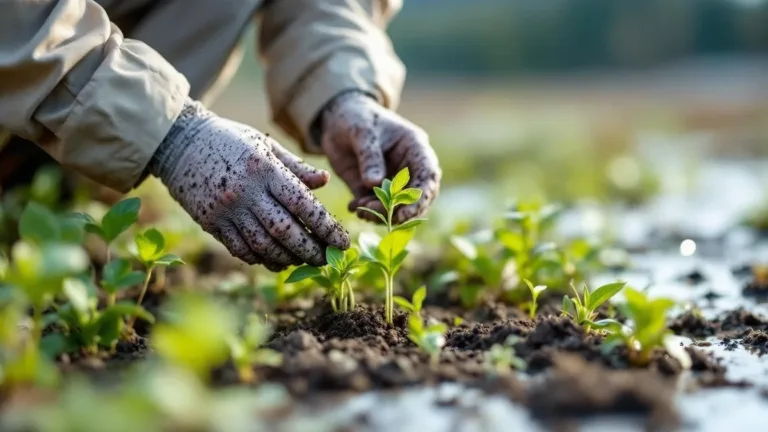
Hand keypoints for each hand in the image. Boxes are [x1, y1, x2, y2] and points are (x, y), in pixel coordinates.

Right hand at [150, 99, 349, 270]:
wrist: (179, 142)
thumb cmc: (230, 140)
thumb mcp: (265, 145)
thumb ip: (296, 166)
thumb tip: (324, 182)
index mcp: (266, 170)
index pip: (303, 205)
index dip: (326, 227)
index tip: (342, 242)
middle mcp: (247, 192)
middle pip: (285, 231)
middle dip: (310, 250)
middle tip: (327, 260)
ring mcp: (227, 210)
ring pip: (264, 245)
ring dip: (287, 258)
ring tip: (303, 261)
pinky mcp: (211, 222)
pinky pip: (240, 249)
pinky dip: (260, 259)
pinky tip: (275, 260)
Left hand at [320, 92, 440, 223]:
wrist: (336, 119)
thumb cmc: (355, 117)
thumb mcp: (361, 131)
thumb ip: (369, 156)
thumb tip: (374, 183)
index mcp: (414, 148)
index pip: (428, 176)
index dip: (420, 197)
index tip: (404, 213)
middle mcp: (408, 168)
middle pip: (415, 197)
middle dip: (398, 210)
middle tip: (374, 214)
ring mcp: (392, 180)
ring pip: (396, 206)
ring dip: (380, 214)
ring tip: (360, 208)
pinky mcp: (373, 190)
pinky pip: (376, 207)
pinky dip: (366, 211)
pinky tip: (353, 206)